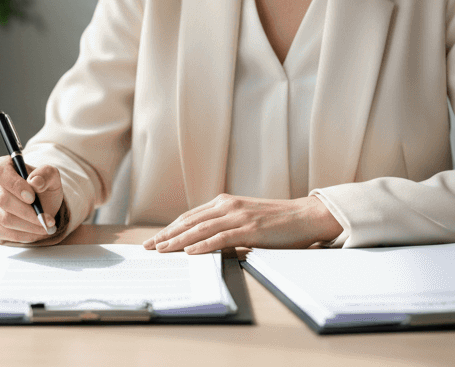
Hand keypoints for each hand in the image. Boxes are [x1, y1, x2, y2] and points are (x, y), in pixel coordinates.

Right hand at [0, 156, 63, 243]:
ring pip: (3, 219)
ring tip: (44, 227)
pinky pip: (0, 233)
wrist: (40, 207)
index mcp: (2, 166)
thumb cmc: (43, 189)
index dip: (16, 186)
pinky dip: (20, 236)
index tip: (33, 198)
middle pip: (2, 200)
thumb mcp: (51, 177)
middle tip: (46, 220)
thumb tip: (35, 181)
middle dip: (28, 213)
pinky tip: (33, 233)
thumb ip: (46, 174)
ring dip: (28, 227)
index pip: (1, 173)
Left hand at [142, 194, 342, 253]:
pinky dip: (203, 245)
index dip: (170, 228)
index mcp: (225, 202)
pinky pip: (221, 238)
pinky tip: (190, 252)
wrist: (305, 216)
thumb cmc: (278, 221)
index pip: (190, 217)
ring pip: (200, 229)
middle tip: (149, 247)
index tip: (155, 239)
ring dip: (178, 241)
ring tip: (162, 250)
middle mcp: (227, 205)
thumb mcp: (246, 219)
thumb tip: (204, 243)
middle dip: (166, 235)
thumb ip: (226, 226)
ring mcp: (238, 216)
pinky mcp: (249, 228)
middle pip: (189, 222)